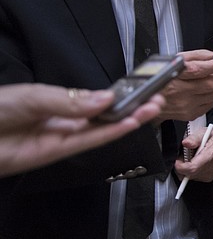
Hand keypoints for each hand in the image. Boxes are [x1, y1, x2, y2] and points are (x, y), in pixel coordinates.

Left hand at [0, 84, 162, 176]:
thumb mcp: (30, 97)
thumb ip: (69, 100)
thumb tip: (104, 98)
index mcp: (53, 100)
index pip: (93, 97)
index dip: (117, 93)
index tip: (140, 85)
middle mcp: (60, 118)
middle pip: (103, 113)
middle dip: (130, 105)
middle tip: (156, 96)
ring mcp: (60, 136)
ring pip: (102, 128)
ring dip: (128, 118)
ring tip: (153, 107)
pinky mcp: (56, 153)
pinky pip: (89, 141)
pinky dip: (111, 133)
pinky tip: (129, 123)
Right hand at [156, 49, 212, 121]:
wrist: (149, 98)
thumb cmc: (162, 78)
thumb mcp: (175, 59)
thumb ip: (197, 56)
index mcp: (174, 75)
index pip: (200, 69)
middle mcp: (179, 92)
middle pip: (212, 83)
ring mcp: (185, 105)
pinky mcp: (189, 114)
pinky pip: (210, 104)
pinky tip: (207, 90)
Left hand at [173, 125, 212, 182]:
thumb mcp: (205, 132)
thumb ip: (194, 138)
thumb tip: (185, 143)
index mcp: (210, 156)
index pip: (192, 168)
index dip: (180, 166)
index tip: (178, 160)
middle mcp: (211, 167)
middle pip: (189, 174)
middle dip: (182, 166)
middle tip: (184, 156)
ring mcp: (209, 174)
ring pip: (189, 177)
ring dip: (185, 169)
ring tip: (191, 158)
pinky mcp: (208, 178)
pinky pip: (193, 178)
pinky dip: (191, 171)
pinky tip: (195, 162)